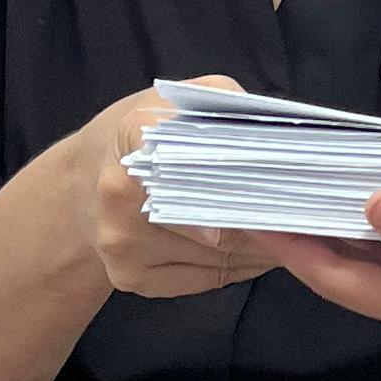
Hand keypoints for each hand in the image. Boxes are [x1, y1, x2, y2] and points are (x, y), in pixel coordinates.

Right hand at [71, 78, 284, 301]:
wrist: (74, 190)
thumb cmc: (135, 138)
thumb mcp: (170, 101)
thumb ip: (221, 103)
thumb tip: (273, 129)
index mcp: (135, 138)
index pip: (207, 162)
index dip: (254, 177)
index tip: (292, 183)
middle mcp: (123, 196)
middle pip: (222, 219)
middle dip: (269, 218)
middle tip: (306, 212)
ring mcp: (124, 245)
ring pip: (222, 256)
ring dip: (264, 247)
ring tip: (290, 231)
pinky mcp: (132, 279)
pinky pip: (208, 279)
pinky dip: (243, 268)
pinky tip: (260, 253)